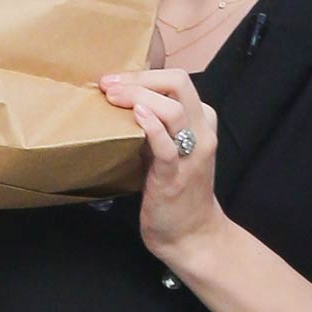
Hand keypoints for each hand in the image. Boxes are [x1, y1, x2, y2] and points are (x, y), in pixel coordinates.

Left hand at [100, 67, 221, 268]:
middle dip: (139, 78)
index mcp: (201, 122)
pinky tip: (136, 117)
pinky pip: (168, 146)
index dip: (144, 74)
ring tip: (112, 98)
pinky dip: (152, 127)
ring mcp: (192, 155)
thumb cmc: (176, 193)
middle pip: (179, 83)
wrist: (192, 236)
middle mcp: (202, 133)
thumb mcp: (167, 151)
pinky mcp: (176, 177)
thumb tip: (118, 104)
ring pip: (173, 109)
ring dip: (138, 97)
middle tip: (109, 86)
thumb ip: (153, 127)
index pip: (177, 81)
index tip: (114, 81)